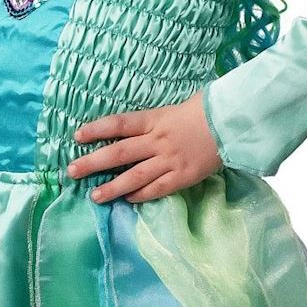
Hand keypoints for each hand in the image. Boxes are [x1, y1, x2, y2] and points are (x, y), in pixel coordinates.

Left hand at [66, 91, 223, 203]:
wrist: (234, 124)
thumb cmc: (206, 110)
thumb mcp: (176, 106)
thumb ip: (155, 118)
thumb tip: (137, 125)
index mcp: (155, 119)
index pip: (119, 124)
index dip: (96, 130)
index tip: (77, 136)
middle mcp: (158, 141)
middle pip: (119, 152)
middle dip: (93, 162)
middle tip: (72, 171)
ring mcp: (169, 160)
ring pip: (134, 176)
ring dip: (112, 187)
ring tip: (94, 196)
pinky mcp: (183, 176)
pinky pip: (157, 189)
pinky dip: (141, 195)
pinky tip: (128, 200)